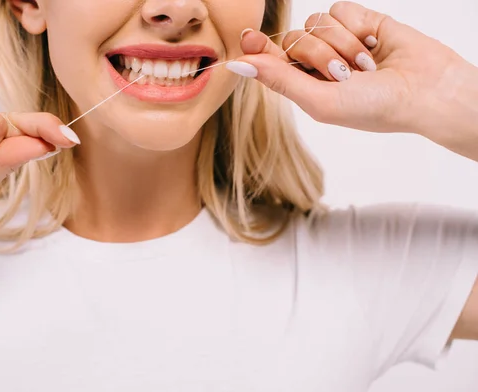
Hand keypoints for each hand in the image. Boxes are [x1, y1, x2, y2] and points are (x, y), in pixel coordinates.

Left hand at [229, 1, 474, 140]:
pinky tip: (373, 44)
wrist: (427, 90)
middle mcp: (317, 62)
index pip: (270, 61)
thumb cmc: (373, 107)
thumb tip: (238, 64)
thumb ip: (279, 80)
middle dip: (318, 55)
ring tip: (364, 65)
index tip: (249, 37)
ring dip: (341, 44)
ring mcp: (338, 40)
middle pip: (293, 40)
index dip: (257, 48)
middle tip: (343, 75)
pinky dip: (356, 26)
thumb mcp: (320, 101)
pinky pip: (340, 8)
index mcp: (304, 85)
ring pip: (316, 22)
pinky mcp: (359, 20)